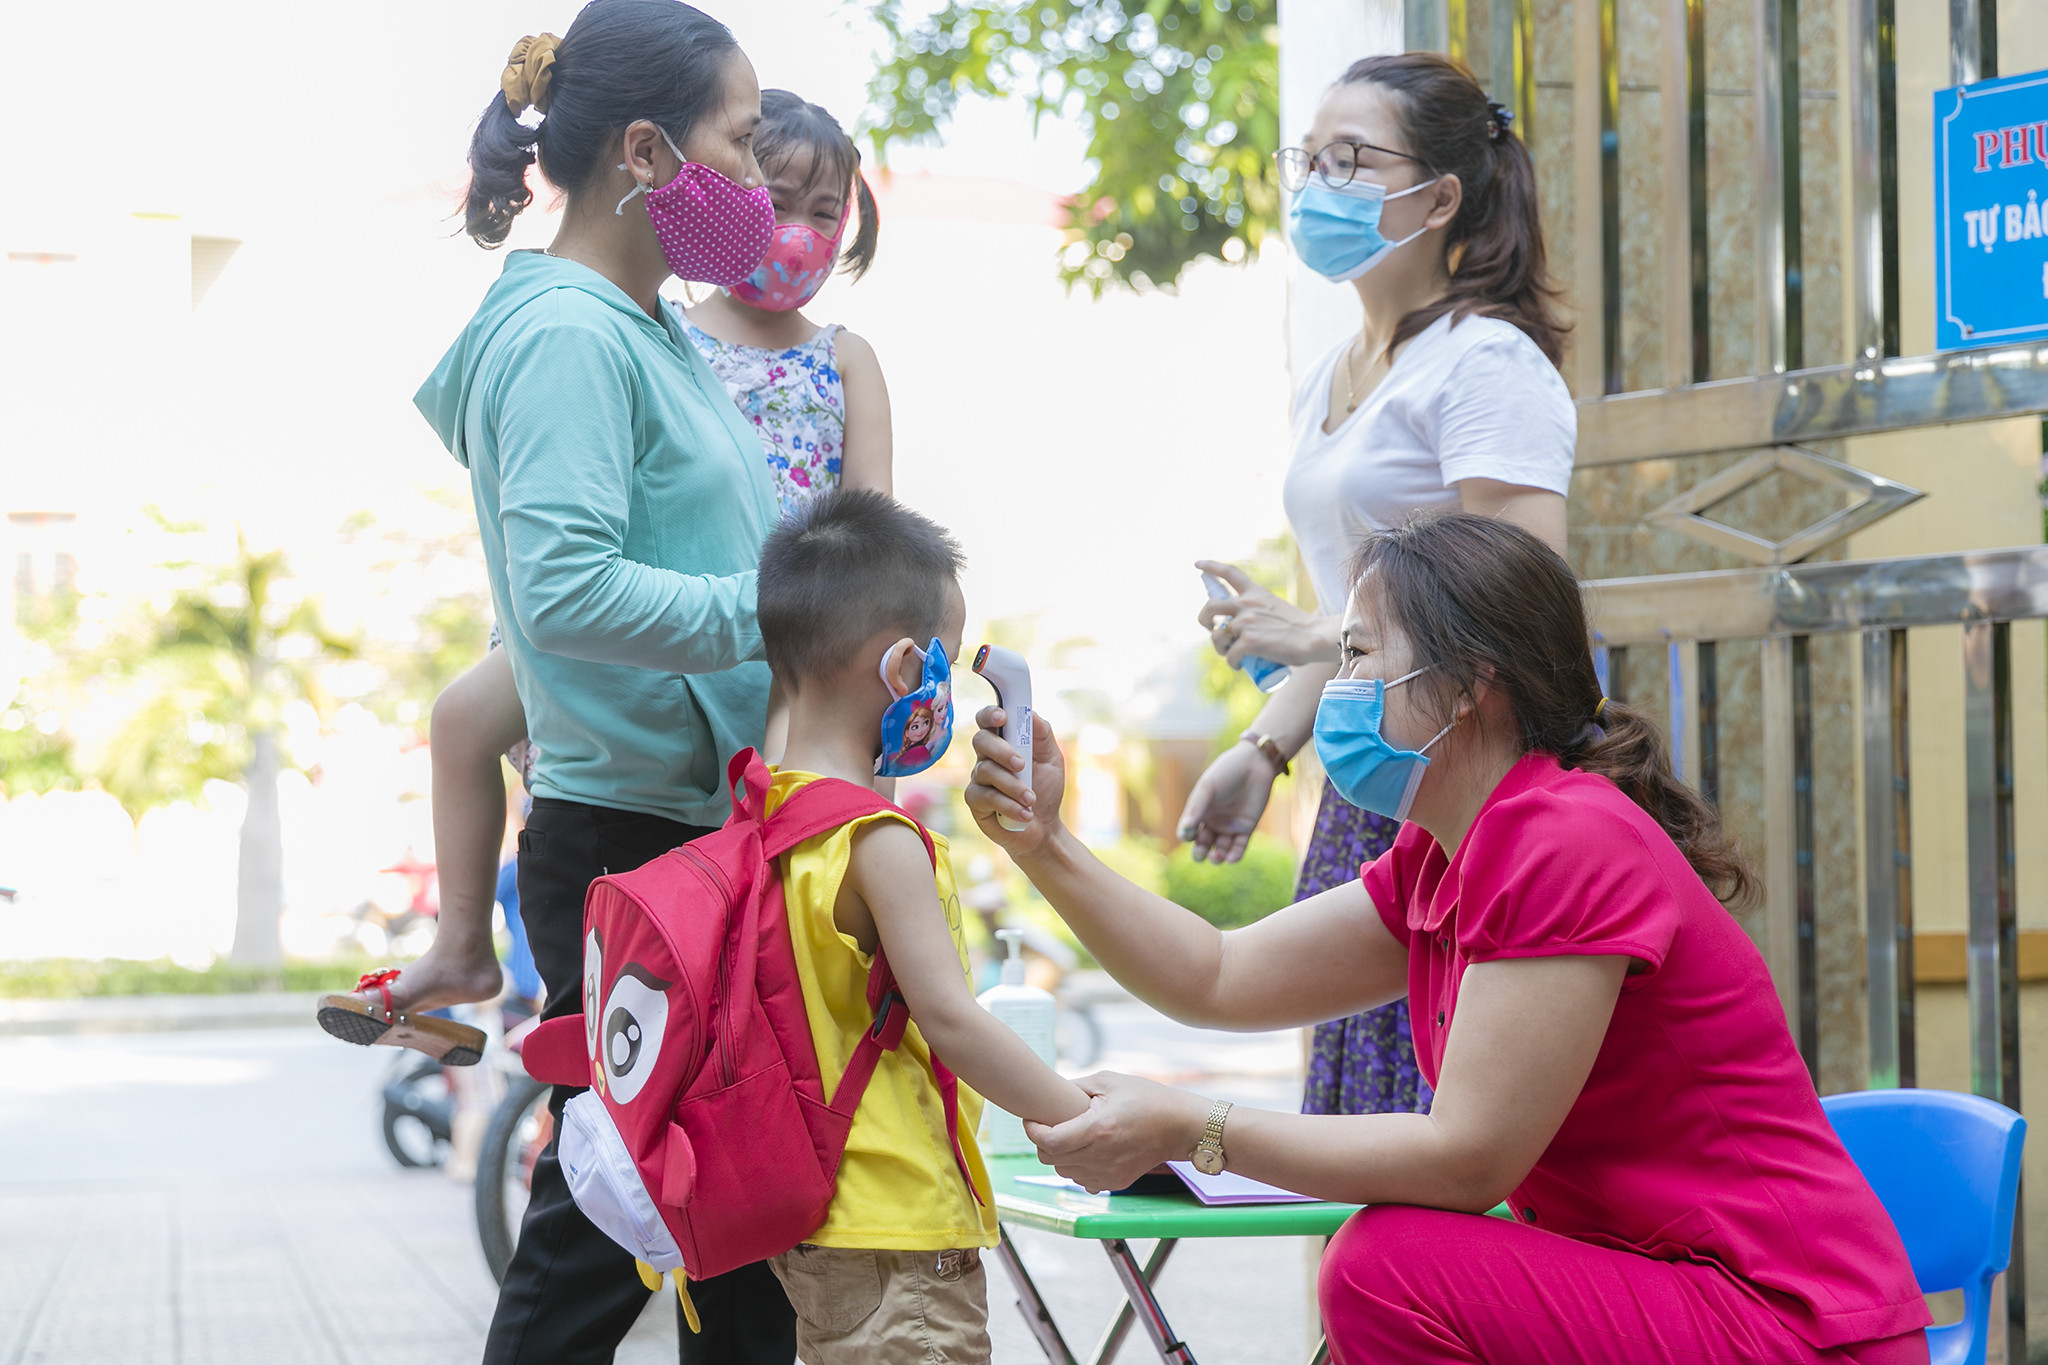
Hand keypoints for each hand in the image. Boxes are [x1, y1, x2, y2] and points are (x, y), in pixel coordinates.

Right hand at [964, 707, 1064, 855]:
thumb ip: (1042, 735)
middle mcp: (987, 756)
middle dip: (1002, 751)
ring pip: (986, 771)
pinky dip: (1008, 805)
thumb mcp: (1052, 759)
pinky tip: (1024, 814)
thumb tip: (1031, 714)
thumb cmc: (1045, 788)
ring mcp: (979, 779)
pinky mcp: (975, 801)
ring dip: (1013, 785)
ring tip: (1031, 799)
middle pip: (981, 740)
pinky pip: (986, 797)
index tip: (1002, 717)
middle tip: (1021, 765)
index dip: (990, 714)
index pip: (988, 719)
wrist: (1044, 827)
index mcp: (1004, 741)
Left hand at [1025, 1072, 1211, 1192]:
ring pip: (1063, 1172)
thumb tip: (1047, 1095)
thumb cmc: (1145, 1098)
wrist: (1179, 1126)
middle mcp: (1101, 1156)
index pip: (1050, 1141)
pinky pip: (1082, 1181)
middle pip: (1050, 1159)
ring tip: (1070, 1137)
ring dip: (1059, 1156)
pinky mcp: (1116, 1183)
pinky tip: (1088, 1151)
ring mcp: (1108, 1174)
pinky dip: (1077, 1168)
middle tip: (1049, 1126)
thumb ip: (1074, 1087)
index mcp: (1098, 1129)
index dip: (1033, 1131)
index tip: (1031, 1120)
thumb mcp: (1108, 1081)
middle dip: (1043, 1142)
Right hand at [1174, 741, 1276, 863]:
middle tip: (1201, 854)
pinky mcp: (1246, 828)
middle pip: (1202, 845)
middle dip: (1200, 854)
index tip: (1190, 834)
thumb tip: (1184, 830)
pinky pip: (1239, 848)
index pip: (1188, 831)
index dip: (1186, 836)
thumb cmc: (1226, 772)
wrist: (1255, 764)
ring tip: (1218, 855)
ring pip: (1220, 850)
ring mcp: (1229, 826)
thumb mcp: (1208, 787)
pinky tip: (1231, 858)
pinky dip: (1234, 856)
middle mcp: (1213, 821)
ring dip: (1217, 857)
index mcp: (1199, 811)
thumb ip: (1196, 808)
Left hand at [1195, 560, 1334, 668]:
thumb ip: (1259, 613)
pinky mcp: (1249, 642)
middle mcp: (1248, 604)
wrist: (1316, 638)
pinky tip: (1240, 666)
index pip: (1230, 573)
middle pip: (1211, 606)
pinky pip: (1230, 655)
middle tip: (1212, 629)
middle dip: (1204, 619)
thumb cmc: (1301, 629)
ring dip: (1219, 646)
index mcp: (1256, 593)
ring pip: (1217, 634)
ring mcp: (1247, 622)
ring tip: (1230, 653)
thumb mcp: (1276, 608)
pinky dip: (1233, 663)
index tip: (1198, 564)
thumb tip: (1242, 630)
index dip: (1211, 567)